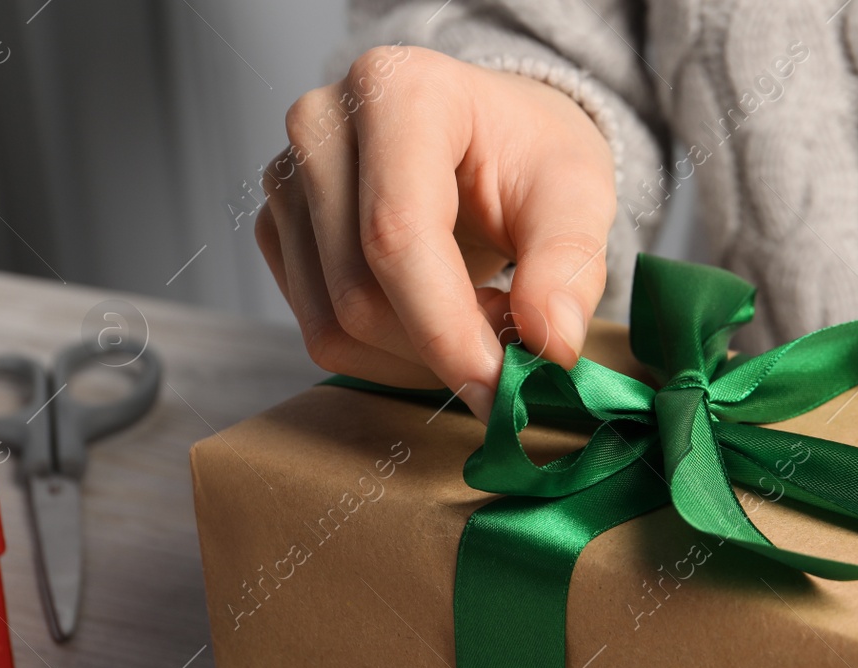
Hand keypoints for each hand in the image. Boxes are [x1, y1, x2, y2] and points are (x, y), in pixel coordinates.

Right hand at [255, 46, 615, 419]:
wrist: (492, 136)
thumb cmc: (531, 156)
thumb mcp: (578, 196)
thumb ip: (570, 268)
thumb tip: (550, 345)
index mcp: (398, 90)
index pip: (396, 234)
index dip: (446, 328)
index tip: (501, 387)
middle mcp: (322, 124)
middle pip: (358, 293)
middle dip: (443, 348)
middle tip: (511, 344)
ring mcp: (287, 179)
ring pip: (332, 327)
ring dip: (417, 359)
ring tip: (480, 321)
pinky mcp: (279, 230)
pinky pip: (321, 333)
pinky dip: (388, 355)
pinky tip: (437, 319)